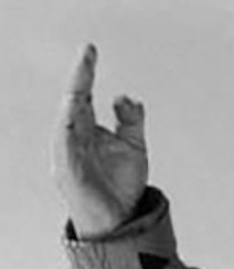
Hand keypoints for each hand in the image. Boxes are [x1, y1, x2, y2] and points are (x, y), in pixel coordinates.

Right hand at [51, 44, 148, 237]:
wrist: (121, 219)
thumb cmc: (121, 184)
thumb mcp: (133, 145)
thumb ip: (130, 120)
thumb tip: (124, 95)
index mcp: (88, 129)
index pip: (84, 94)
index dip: (86, 72)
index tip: (90, 49)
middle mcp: (75, 136)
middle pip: (74, 100)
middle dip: (80, 76)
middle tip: (88, 52)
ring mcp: (69, 152)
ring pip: (66, 118)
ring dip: (74, 94)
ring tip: (84, 70)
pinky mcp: (67, 169)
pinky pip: (64, 143)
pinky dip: (69, 124)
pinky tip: (76, 106)